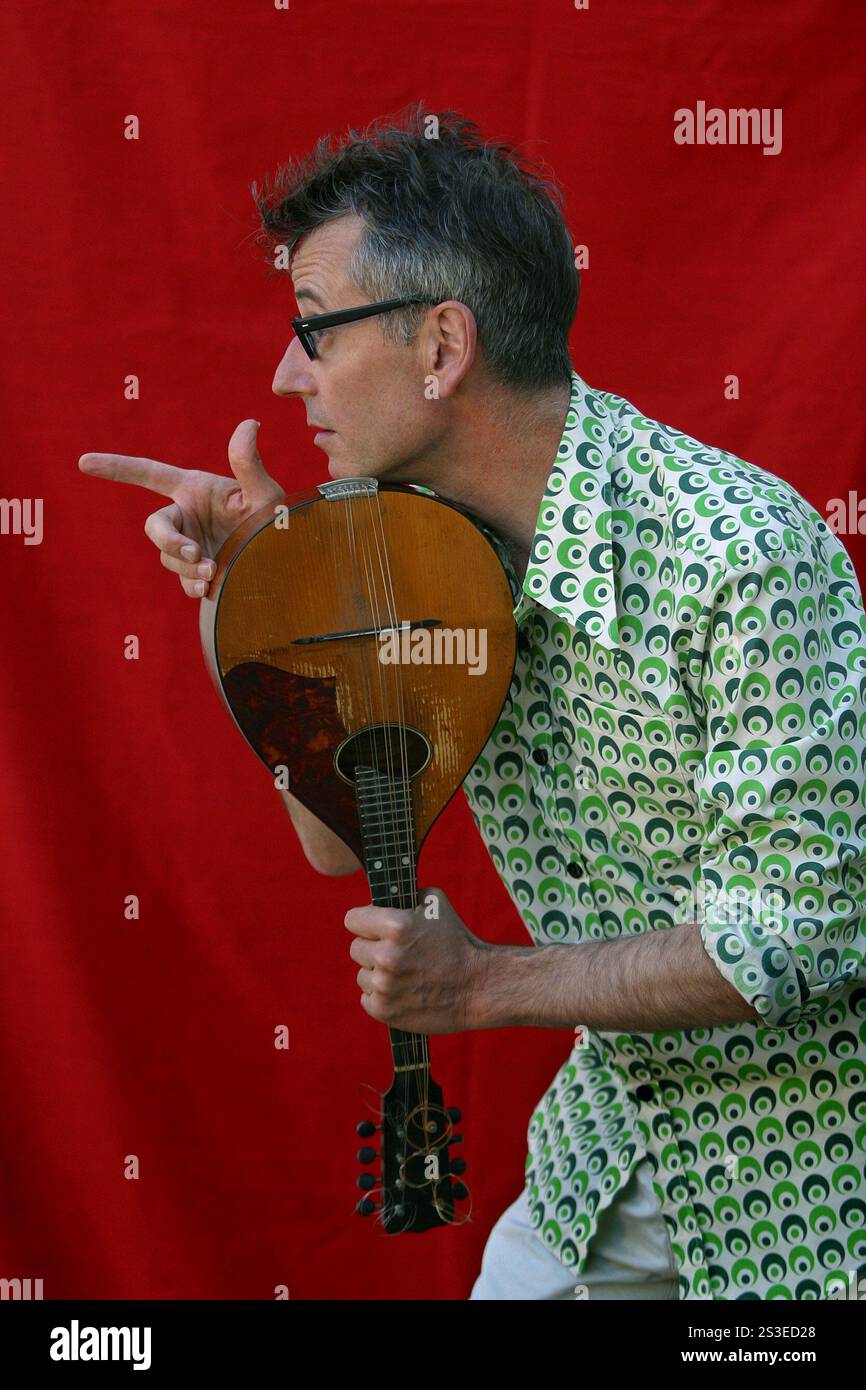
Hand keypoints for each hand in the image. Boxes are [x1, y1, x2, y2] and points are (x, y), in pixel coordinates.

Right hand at [78, 418, 285, 596]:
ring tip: (214, 573)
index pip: (149, 473)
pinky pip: (183, 583)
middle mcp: (187, 517)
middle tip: (196, 555)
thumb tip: (250, 424)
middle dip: (169, 541)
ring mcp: (191, 547)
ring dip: (186, 567)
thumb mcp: (265, 493)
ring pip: (168, 558)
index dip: (117, 468)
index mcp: (194, 490)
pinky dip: (192, 586)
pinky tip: (209, 588)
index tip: (84, 463)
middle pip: (154, 527)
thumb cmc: (277, 521)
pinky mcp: (198, 574)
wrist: (287, 564)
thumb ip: (250, 464)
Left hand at [344, 887, 491, 1032]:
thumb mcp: (435, 903)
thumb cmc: (457, 941)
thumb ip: (403, 898)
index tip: (374, 927)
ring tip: (405, 974)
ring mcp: (384, 986)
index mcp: (395, 926)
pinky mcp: (385, 1011)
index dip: (365, 921)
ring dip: (378, 974)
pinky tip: (402, 991)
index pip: (352, 919)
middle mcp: (386, 956)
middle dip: (374, 948)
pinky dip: (381, 996)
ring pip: (362, 975)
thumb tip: (379, 902)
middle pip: (356, 948)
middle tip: (398, 953)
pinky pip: (367, 998)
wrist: (477, 986)